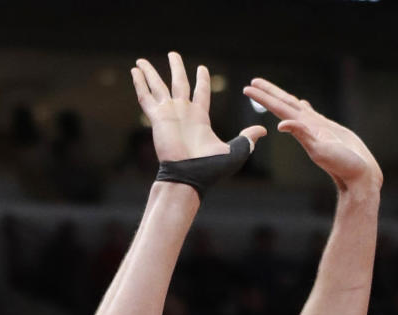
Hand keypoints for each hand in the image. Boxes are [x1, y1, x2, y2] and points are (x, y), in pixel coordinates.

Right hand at [132, 52, 264, 163]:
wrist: (189, 177)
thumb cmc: (210, 169)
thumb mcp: (234, 152)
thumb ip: (246, 139)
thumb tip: (263, 131)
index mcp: (200, 117)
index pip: (201, 92)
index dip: (202, 79)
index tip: (201, 68)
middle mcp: (183, 112)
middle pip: (178, 82)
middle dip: (176, 68)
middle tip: (173, 55)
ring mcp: (168, 113)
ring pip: (158, 86)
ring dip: (150, 73)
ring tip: (141, 61)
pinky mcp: (157, 118)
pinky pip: (146, 97)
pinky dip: (140, 84)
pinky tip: (134, 71)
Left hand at [243, 78, 381, 192]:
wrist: (358, 176)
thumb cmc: (342, 165)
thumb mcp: (319, 150)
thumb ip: (302, 134)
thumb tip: (281, 124)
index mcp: (303, 129)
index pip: (278, 108)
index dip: (263, 97)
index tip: (247, 89)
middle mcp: (307, 126)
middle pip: (284, 104)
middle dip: (268, 93)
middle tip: (253, 83)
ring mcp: (317, 128)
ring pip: (297, 107)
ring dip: (283, 98)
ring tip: (272, 90)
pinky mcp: (328, 130)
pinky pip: (312, 115)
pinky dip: (304, 107)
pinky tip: (301, 103)